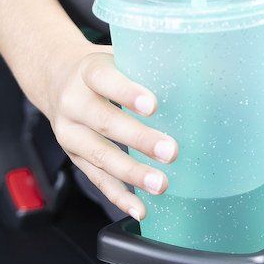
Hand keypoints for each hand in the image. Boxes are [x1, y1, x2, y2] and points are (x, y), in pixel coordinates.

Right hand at [45, 46, 177, 219]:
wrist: (55, 78)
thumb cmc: (103, 69)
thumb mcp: (120, 55)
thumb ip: (150, 64)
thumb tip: (208, 73)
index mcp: (88, 71)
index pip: (104, 79)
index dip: (127, 92)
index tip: (153, 105)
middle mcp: (73, 102)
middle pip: (105, 122)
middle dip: (139, 139)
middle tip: (171, 151)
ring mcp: (70, 133)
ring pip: (100, 156)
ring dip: (132, 173)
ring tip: (161, 184)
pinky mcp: (74, 157)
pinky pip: (97, 180)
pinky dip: (120, 196)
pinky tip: (141, 208)